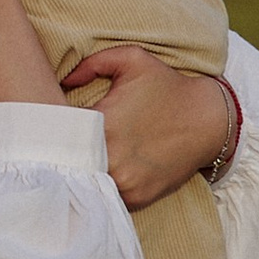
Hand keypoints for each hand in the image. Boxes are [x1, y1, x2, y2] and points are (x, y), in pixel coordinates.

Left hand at [63, 46, 237, 208]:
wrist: (209, 119)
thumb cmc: (168, 86)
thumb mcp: (133, 60)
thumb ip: (92, 64)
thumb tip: (63, 80)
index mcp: (101, 123)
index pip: (58, 133)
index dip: (51, 130)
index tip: (49, 125)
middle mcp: (110, 156)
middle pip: (67, 162)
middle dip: (61, 154)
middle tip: (56, 147)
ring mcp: (124, 181)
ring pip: (85, 183)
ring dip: (80, 174)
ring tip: (77, 162)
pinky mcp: (137, 198)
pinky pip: (107, 197)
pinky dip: (101, 189)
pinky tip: (101, 176)